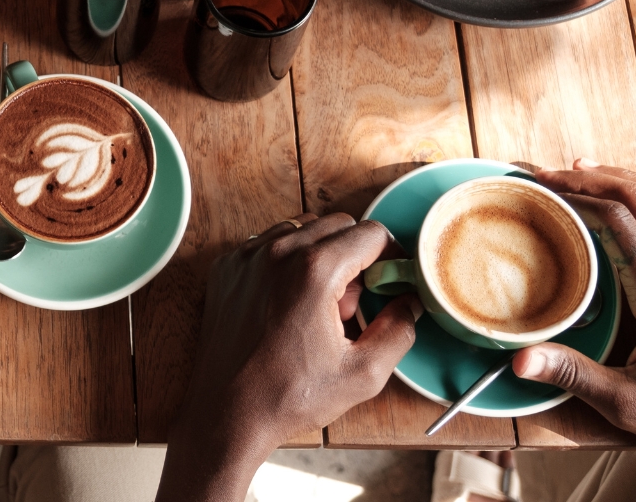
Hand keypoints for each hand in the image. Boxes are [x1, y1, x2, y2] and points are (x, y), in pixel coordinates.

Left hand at [158, 214, 419, 501]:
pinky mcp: (226, 267)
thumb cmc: (290, 395)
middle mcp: (276, 252)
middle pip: (337, 225)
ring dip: (320, 255)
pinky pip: (267, 244)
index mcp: (314, 271)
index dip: (390, 255)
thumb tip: (408, 301)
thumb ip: (398, 330)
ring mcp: (246, 256)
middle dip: (355, 256)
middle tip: (351, 303)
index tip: (390, 280)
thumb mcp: (364, 373)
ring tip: (317, 306)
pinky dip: (285, 262)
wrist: (227, 410)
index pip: (371, 233)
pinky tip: (287, 303)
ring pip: (301, 229)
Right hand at [512, 159, 635, 433]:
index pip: (622, 215)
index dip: (582, 190)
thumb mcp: (628, 400)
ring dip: (619, 183)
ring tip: (581, 175)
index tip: (546, 185)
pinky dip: (635, 206)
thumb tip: (520, 359)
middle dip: (596, 176)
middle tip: (553, 174)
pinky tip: (614, 212)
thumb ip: (576, 375)